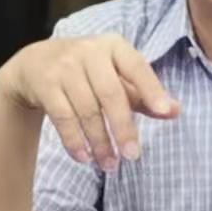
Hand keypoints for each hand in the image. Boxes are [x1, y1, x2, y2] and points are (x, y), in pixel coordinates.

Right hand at [0, 34, 178, 170]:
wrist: (35, 63)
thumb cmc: (88, 72)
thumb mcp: (116, 76)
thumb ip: (144, 94)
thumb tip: (176, 111)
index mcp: (114, 46)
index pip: (137, 67)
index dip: (151, 89)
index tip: (165, 112)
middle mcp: (89, 51)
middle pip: (110, 94)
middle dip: (123, 128)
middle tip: (133, 156)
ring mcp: (64, 66)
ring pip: (87, 109)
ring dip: (99, 142)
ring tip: (110, 164)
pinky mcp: (45, 83)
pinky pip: (62, 116)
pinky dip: (74, 140)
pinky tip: (84, 157)